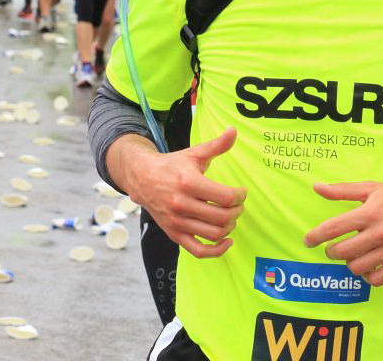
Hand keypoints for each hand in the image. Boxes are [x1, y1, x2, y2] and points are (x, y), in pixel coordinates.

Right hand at [125, 128, 245, 257]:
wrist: (142, 178)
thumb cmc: (172, 165)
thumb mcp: (194, 153)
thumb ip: (216, 145)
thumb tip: (234, 130)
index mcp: (188, 182)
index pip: (225, 197)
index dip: (240, 196)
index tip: (241, 192)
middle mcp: (181, 204)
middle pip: (221, 217)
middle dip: (236, 211)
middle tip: (237, 204)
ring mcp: (177, 221)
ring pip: (213, 234)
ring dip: (229, 227)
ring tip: (230, 217)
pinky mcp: (174, 234)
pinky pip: (198, 251)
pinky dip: (216, 251)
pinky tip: (226, 240)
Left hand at [305, 180, 382, 285]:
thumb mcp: (372, 188)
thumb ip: (342, 190)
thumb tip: (317, 187)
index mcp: (370, 212)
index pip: (333, 228)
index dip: (315, 236)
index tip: (308, 241)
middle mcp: (380, 233)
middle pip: (342, 252)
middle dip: (331, 251)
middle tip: (333, 248)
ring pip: (356, 267)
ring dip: (349, 262)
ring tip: (352, 254)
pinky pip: (375, 279)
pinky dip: (366, 275)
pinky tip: (367, 265)